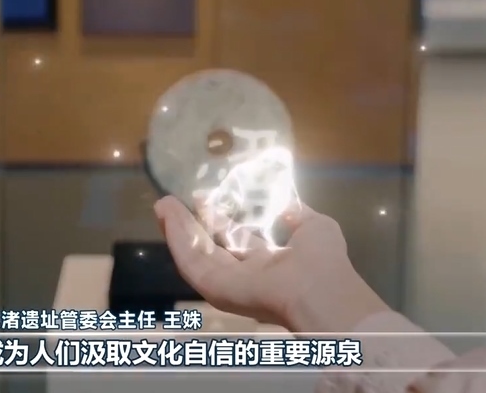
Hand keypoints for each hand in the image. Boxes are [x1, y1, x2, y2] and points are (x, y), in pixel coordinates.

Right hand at [154, 195, 387, 332]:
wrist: (319, 289)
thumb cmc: (322, 260)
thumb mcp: (314, 226)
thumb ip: (296, 214)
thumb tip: (285, 201)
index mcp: (269, 262)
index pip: (237, 240)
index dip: (220, 219)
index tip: (206, 197)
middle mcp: (245, 274)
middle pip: (211, 248)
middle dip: (192, 224)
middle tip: (175, 202)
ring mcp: (227, 283)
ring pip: (195, 254)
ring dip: (178, 229)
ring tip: (163, 205)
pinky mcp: (213, 287)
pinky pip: (189, 261)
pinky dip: (176, 238)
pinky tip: (168, 216)